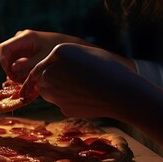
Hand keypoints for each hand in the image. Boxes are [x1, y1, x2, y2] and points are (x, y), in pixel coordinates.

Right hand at [0, 29, 88, 81]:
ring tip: (24, 81)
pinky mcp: (25, 50)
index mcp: (25, 37)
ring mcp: (22, 44)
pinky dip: (19, 70)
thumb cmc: (56, 51)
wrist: (68, 46)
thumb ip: (27, 65)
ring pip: (10, 59)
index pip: (4, 48)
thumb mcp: (42, 59)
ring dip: (14, 71)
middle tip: (18, 82)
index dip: (3, 62)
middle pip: (6, 54)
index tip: (11, 75)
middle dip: (9, 69)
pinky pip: (16, 60)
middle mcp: (21, 39)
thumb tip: (12, 69)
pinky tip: (27, 78)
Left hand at [20, 43, 138, 118]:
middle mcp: (50, 72)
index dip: (47, 69)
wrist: (121, 92)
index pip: (42, 64)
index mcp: (57, 52)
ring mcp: (55, 92)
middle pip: (41, 79)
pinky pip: (62, 104)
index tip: (56, 73)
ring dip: (56, 91)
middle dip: (50, 81)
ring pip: (48, 93)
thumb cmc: (107, 68)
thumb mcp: (84, 53)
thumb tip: (46, 70)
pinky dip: (70, 102)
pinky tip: (87, 97)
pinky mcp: (64, 109)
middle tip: (71, 80)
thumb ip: (63, 58)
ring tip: (80, 87)